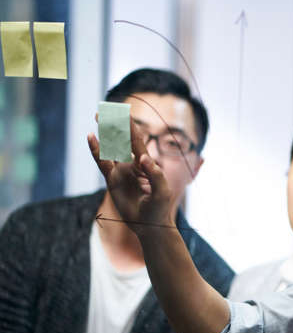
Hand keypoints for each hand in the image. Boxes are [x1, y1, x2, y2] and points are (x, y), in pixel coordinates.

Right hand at [87, 118, 175, 234]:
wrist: (150, 224)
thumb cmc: (160, 208)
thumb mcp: (162, 192)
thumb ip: (154, 174)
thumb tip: (143, 157)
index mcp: (147, 163)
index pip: (137, 140)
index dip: (129, 125)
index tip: (122, 111)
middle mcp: (133, 163)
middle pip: (122, 139)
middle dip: (115, 123)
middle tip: (105, 108)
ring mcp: (121, 171)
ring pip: (111, 148)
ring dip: (105, 132)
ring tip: (98, 116)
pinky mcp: (112, 181)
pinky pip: (102, 163)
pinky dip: (96, 150)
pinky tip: (91, 137)